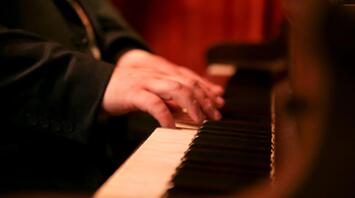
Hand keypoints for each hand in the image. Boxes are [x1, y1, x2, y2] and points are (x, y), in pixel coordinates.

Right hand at [102, 49, 223, 127]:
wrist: (96, 85)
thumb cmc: (125, 91)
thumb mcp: (151, 93)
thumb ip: (168, 99)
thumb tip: (187, 111)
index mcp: (162, 74)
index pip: (190, 79)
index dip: (207, 90)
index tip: (219, 103)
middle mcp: (157, 75)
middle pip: (188, 83)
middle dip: (205, 99)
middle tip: (215, 116)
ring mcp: (145, 82)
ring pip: (176, 89)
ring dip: (192, 105)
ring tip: (200, 121)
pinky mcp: (133, 93)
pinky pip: (153, 103)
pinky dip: (165, 115)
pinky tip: (172, 127)